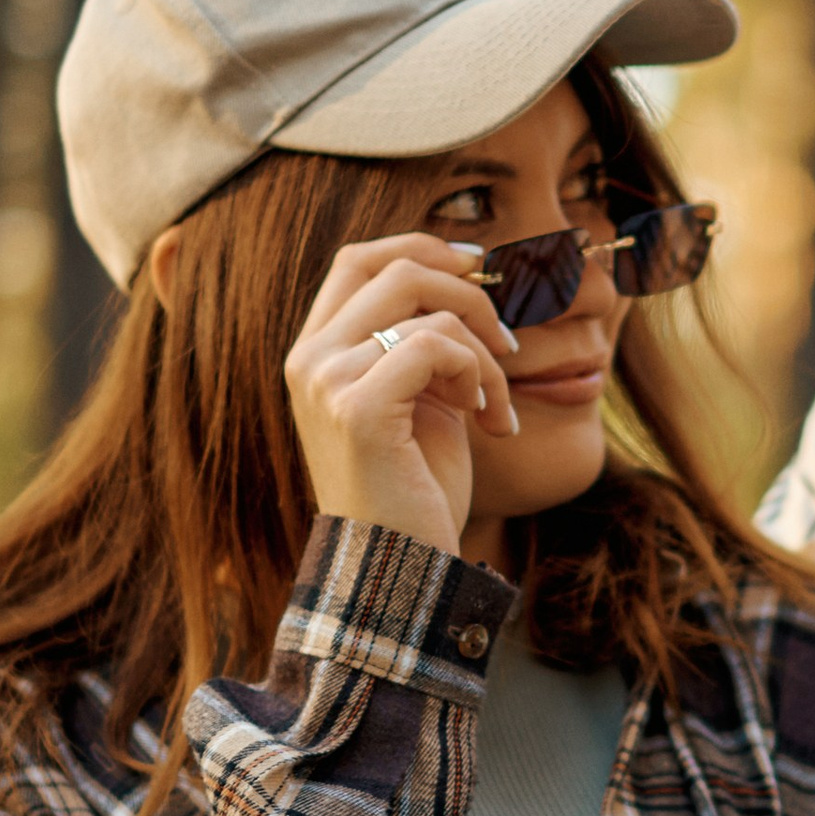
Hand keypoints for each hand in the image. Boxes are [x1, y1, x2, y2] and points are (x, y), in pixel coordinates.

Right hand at [284, 234, 520, 557]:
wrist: (402, 568)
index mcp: (315, 352)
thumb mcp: (420, 398)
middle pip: (394, 268)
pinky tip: (486, 420)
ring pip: (426, 307)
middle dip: (468, 295)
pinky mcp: (356, 408)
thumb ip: (424, 340)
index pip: (358, 259)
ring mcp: (325, 382)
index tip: (478, 267)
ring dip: (483, 350)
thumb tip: (470, 275)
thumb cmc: (416, 488)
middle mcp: (308, 360)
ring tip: (494, 405)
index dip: (422, 247)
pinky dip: (477, 374)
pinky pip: (435, 346)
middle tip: (506, 344)